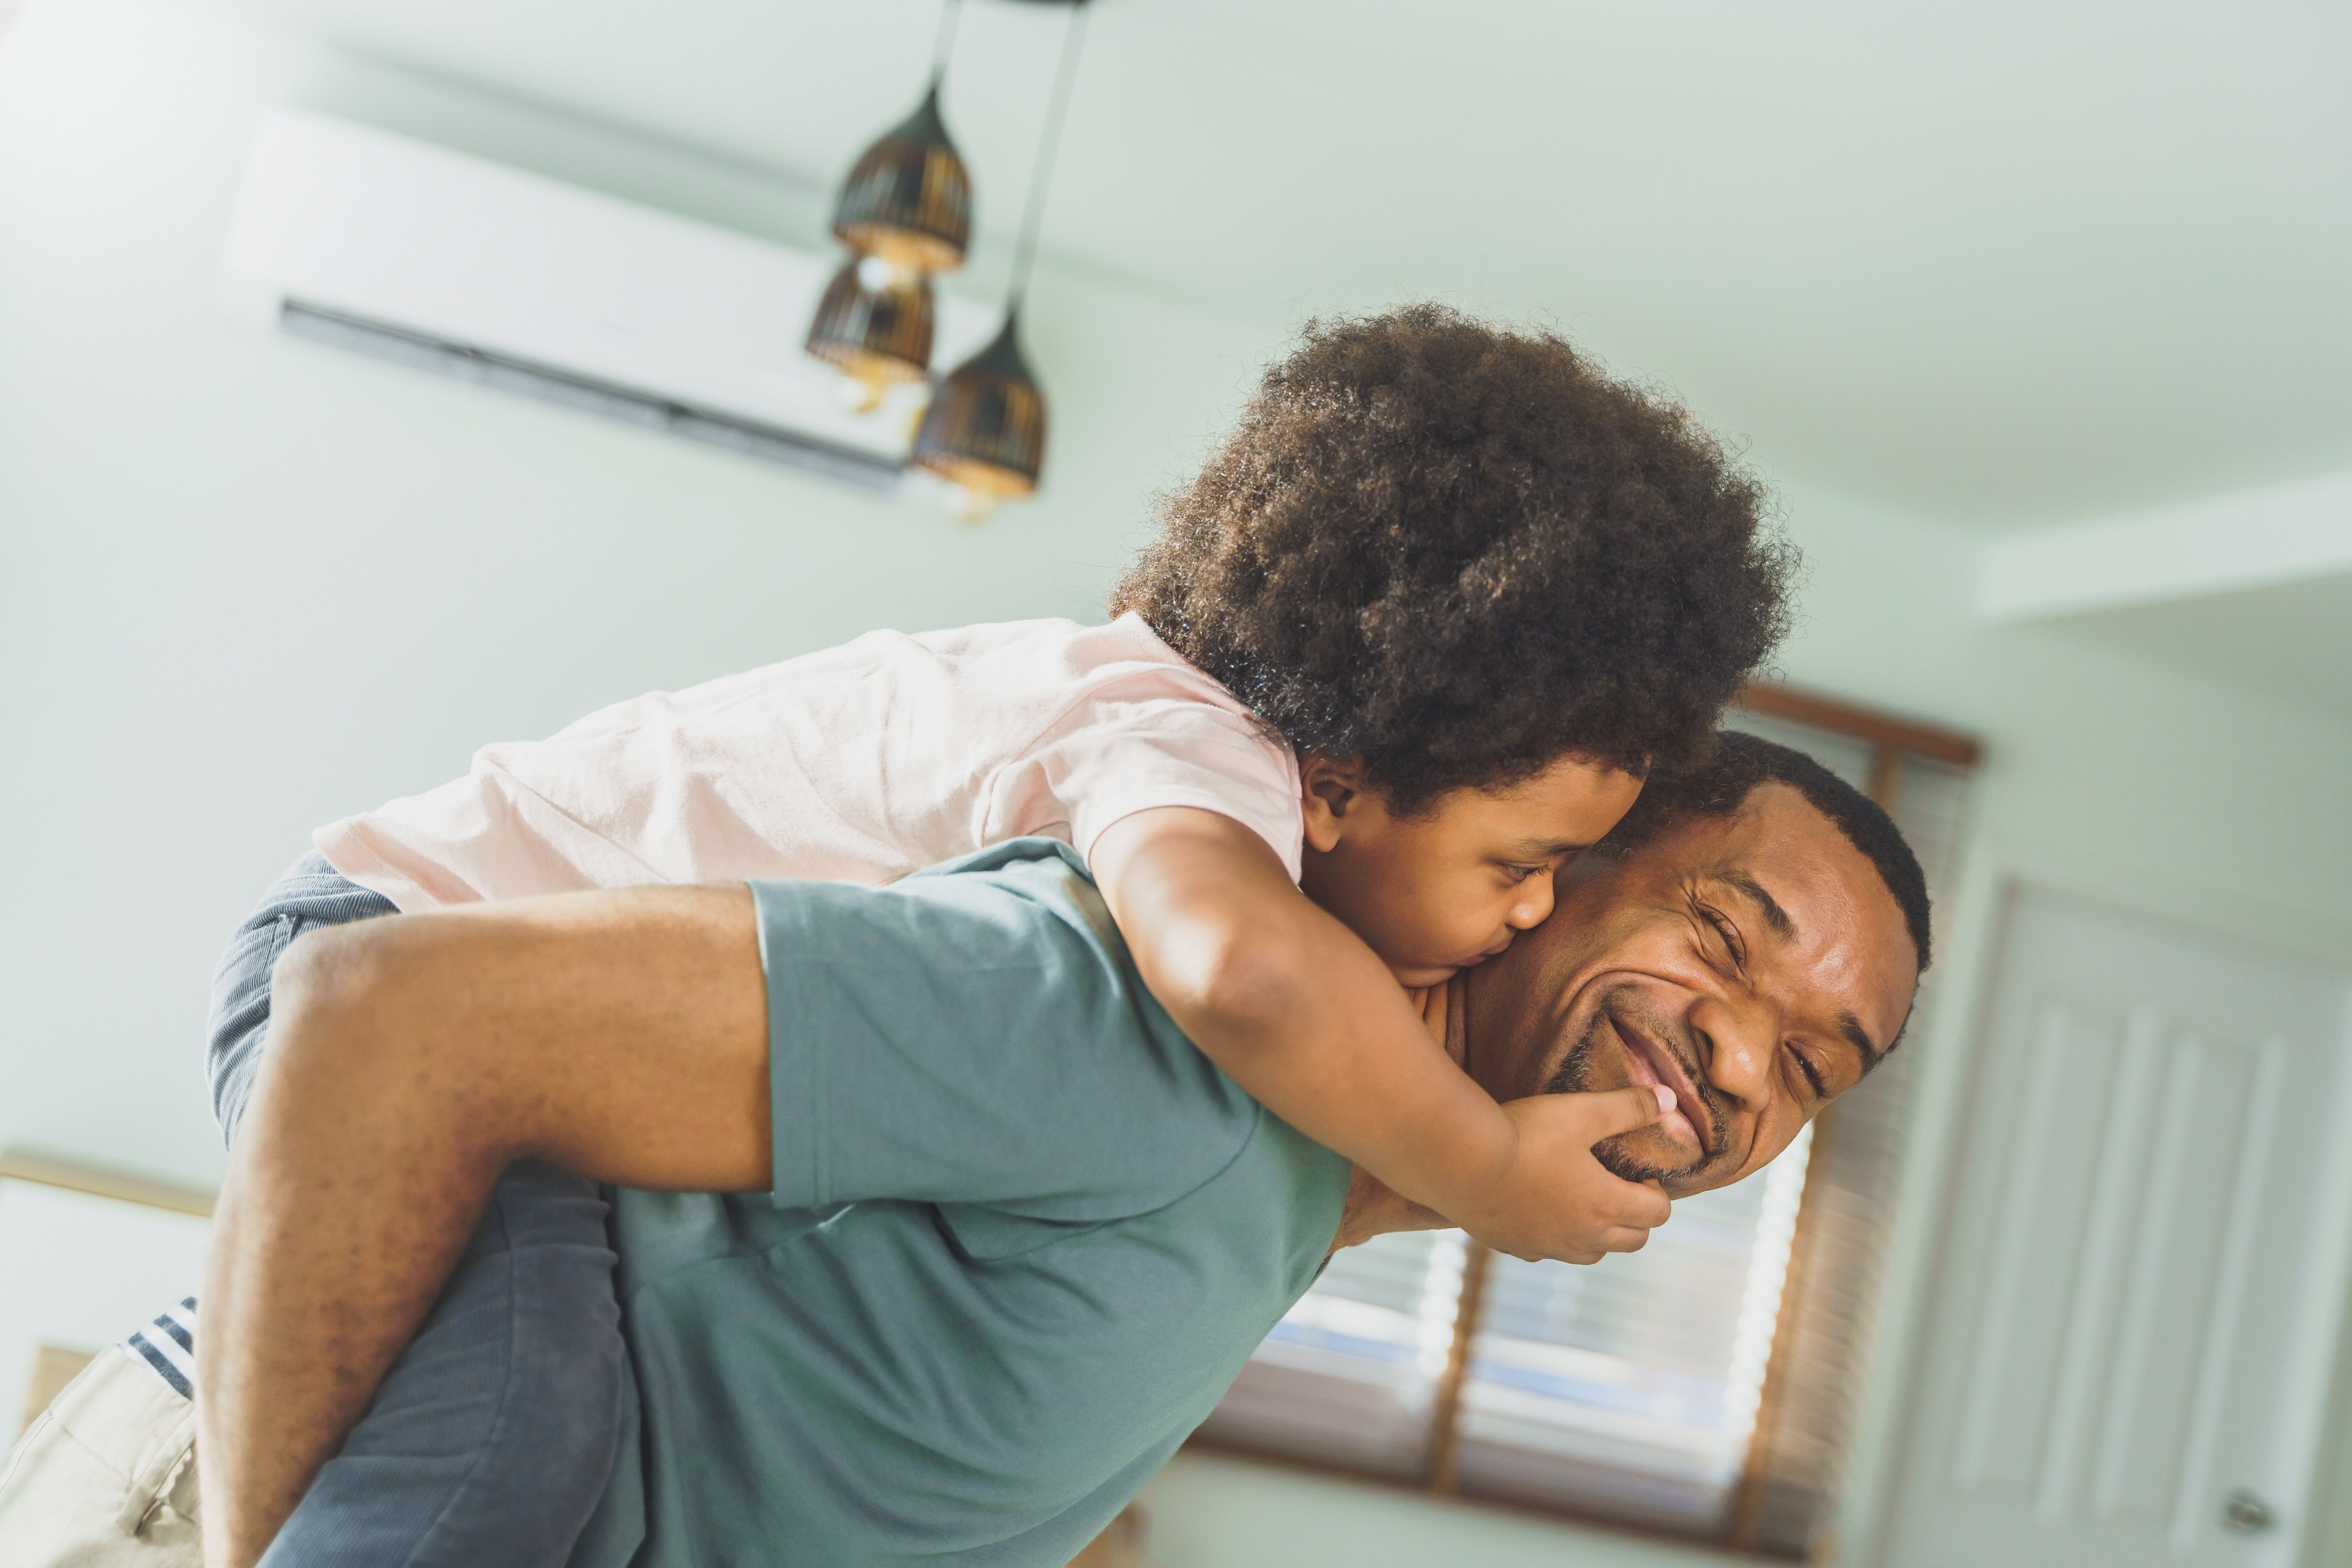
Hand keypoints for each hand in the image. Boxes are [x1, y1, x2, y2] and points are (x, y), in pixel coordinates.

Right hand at [1451, 1088, 1674, 1264]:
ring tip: (1584, 1200)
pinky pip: (1548, 1253)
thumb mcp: (1582, 1112)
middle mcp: (1582, 1237)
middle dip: (1636, 1217)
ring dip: (1600, 1234)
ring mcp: (1547, 1247)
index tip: (1641, 1172)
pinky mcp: (1515, 1248)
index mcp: (1606, 1205)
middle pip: (1633, 1242)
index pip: (1658, 1214)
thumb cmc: (1525, 1134)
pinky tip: (1539, 1210)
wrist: (1459, 1161)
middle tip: (1620, 1187)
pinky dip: (1556, 1238)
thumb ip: (1629, 1107)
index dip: (1658, 1192)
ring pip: (1592, 1255)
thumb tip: (1671, 1101)